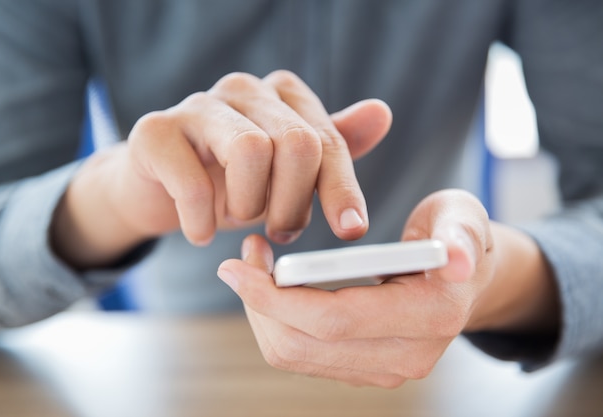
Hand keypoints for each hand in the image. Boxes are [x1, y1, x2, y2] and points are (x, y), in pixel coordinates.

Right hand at [50, 71, 391, 267]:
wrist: (161, 191)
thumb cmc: (234, 182)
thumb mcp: (289, 174)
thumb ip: (330, 150)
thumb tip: (382, 113)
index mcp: (282, 95)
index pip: (327, 140)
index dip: (342, 189)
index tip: (351, 230)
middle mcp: (244, 88)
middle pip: (297, 143)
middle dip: (293, 203)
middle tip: (281, 233)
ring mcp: (197, 105)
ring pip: (251, 151)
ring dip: (250, 206)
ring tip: (240, 220)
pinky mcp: (155, 131)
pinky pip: (193, 183)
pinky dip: (203, 220)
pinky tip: (201, 232)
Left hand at [217, 189, 558, 387]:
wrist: (465, 277)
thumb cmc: (456, 234)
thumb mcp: (464, 217)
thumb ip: (461, 233)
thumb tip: (457, 259)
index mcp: (431, 316)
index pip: (334, 320)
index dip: (276, 296)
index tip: (238, 264)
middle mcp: (408, 355)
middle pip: (303, 345)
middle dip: (259, 301)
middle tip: (243, 255)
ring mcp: (385, 369)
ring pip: (294, 355)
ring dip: (262, 310)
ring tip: (255, 264)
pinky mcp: (366, 368)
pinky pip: (302, 354)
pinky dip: (276, 321)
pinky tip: (274, 285)